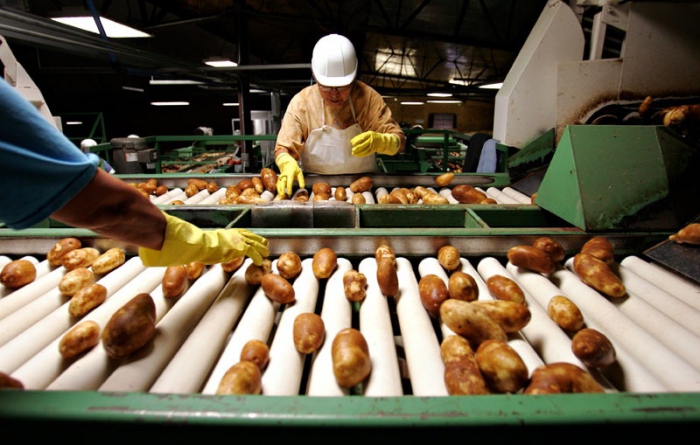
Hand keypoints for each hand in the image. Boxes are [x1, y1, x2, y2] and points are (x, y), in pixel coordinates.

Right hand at [139, 213, 268, 266]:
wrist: (193, 243)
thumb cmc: (192, 244)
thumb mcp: (197, 244)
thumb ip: (196, 245)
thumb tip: (183, 249)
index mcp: (223, 233)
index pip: (238, 232)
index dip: (247, 236)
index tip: (252, 237)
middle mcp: (230, 235)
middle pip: (249, 235)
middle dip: (258, 240)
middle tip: (265, 243)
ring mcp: (235, 241)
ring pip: (253, 243)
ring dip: (261, 248)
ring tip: (267, 252)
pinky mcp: (237, 248)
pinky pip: (251, 252)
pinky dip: (257, 256)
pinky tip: (262, 261)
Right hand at [275, 152, 304, 197]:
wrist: (287, 164)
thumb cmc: (294, 169)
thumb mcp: (299, 173)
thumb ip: (301, 180)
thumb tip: (302, 187)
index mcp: (290, 173)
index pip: (289, 181)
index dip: (289, 188)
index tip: (290, 193)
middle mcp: (284, 175)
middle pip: (282, 183)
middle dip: (282, 190)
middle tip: (283, 196)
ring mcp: (281, 177)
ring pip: (279, 184)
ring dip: (279, 191)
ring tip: (281, 197)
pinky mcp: (279, 179)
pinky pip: (278, 184)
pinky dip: (278, 189)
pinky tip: (279, 194)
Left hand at [351, 131, 400, 156]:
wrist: (383, 140)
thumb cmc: (372, 137)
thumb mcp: (367, 134)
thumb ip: (360, 137)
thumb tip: (351, 141)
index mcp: (370, 134)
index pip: (362, 137)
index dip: (357, 140)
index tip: (352, 143)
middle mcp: (372, 139)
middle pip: (364, 144)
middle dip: (358, 147)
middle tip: (352, 150)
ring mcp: (374, 144)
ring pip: (366, 149)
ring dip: (359, 152)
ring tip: (354, 153)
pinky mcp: (374, 149)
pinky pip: (368, 152)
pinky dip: (362, 154)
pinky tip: (358, 155)